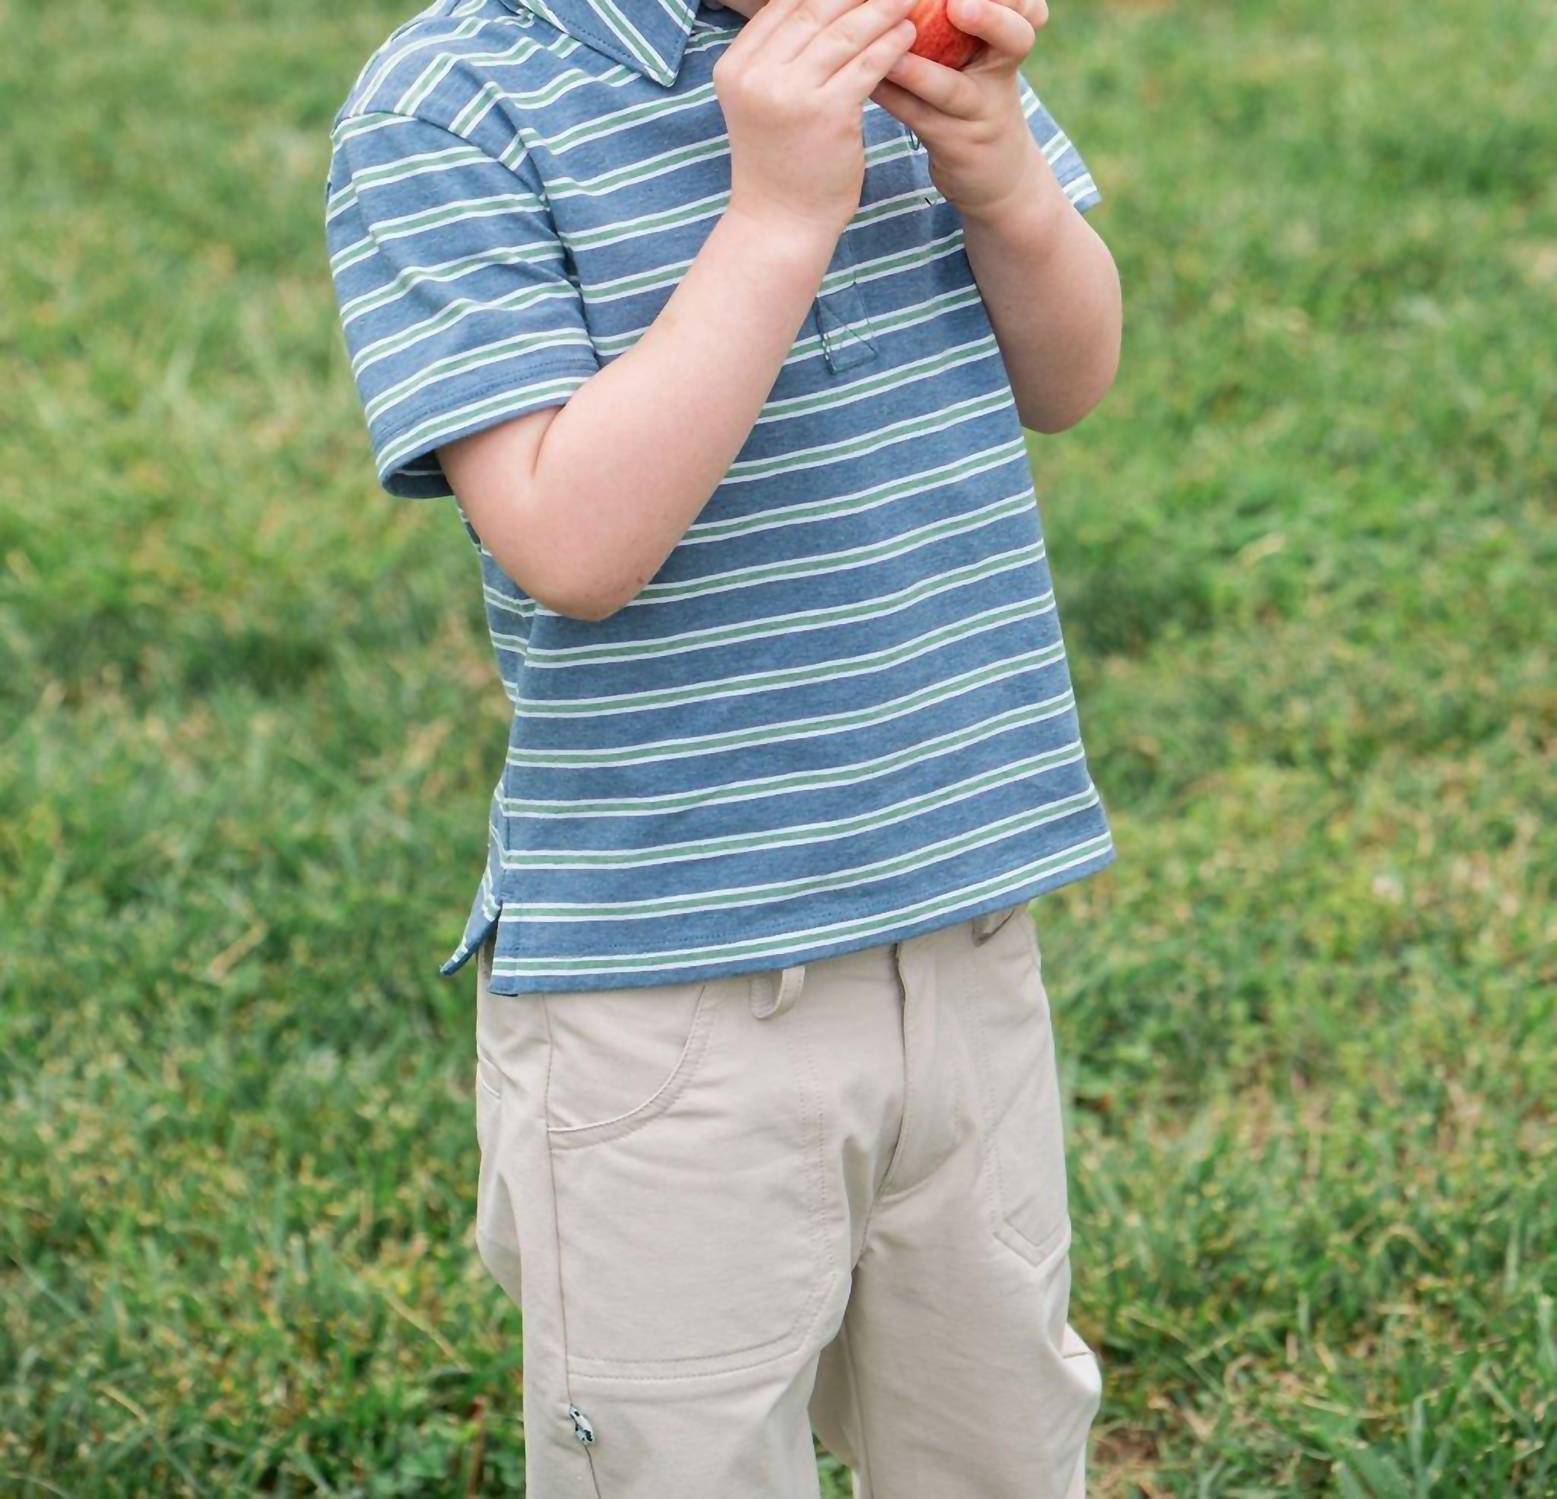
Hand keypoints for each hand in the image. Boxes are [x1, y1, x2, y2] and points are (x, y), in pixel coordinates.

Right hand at [715, 0, 921, 245]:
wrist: (780, 224)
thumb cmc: (779, 163)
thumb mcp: (764, 102)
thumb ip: (780, 58)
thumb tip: (819, 9)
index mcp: (735, 66)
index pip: (782, 5)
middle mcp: (756, 75)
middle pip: (813, 9)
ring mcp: (789, 94)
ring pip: (844, 33)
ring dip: (881, 8)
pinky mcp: (827, 115)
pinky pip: (866, 65)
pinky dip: (890, 44)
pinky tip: (910, 32)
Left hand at [869, 0, 1058, 224]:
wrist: (998, 177)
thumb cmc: (980, 100)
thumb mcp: (988, 58)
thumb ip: (967, 25)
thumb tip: (909, 2)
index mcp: (1010, 44)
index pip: (1028, 12)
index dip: (1016, 0)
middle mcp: (1001, 75)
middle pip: (1014, 40)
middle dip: (991, 18)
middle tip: (959, 5)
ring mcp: (979, 114)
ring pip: (953, 89)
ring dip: (920, 71)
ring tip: (891, 54)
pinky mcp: (955, 145)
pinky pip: (919, 118)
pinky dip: (893, 98)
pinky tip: (868, 84)